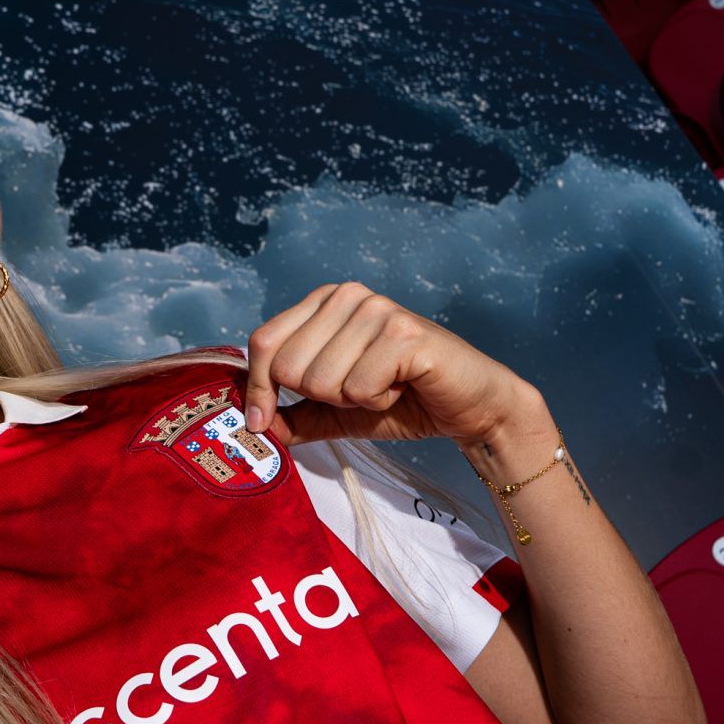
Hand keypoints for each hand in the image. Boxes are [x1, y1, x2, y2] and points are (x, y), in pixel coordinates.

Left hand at [237, 281, 529, 449]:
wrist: (470, 406)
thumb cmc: (404, 400)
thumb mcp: (336, 412)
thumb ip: (295, 416)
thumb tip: (253, 428)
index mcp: (324, 302)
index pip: (264, 342)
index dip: (257, 389)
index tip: (261, 424)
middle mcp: (347, 295)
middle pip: (288, 367)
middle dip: (321, 398)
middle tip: (361, 390)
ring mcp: (376, 309)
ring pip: (320, 381)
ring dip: (353, 401)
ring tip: (386, 385)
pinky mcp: (403, 333)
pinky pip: (357, 389)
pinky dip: (378, 401)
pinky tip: (403, 386)